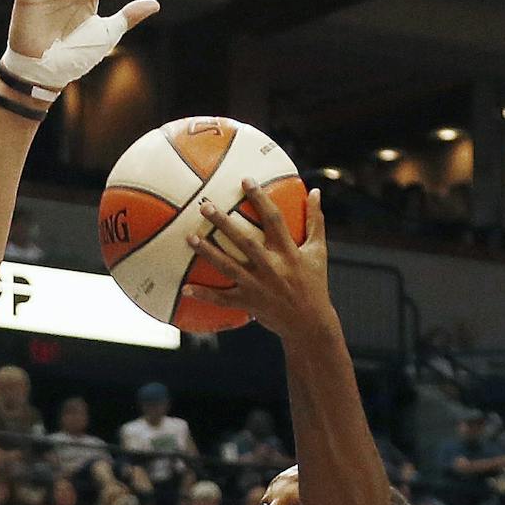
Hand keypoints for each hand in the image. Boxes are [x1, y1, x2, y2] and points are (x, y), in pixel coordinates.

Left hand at [185, 182, 336, 339]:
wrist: (310, 324)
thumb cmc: (314, 283)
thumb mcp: (318, 252)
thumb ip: (315, 220)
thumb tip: (315, 190)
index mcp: (289, 252)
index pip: (274, 220)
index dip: (260, 199)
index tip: (245, 180)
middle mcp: (272, 267)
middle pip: (244, 241)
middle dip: (224, 223)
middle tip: (205, 207)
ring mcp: (258, 286)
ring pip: (229, 267)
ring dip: (208, 252)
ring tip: (190, 237)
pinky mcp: (249, 303)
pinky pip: (223, 299)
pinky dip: (204, 295)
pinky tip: (185, 288)